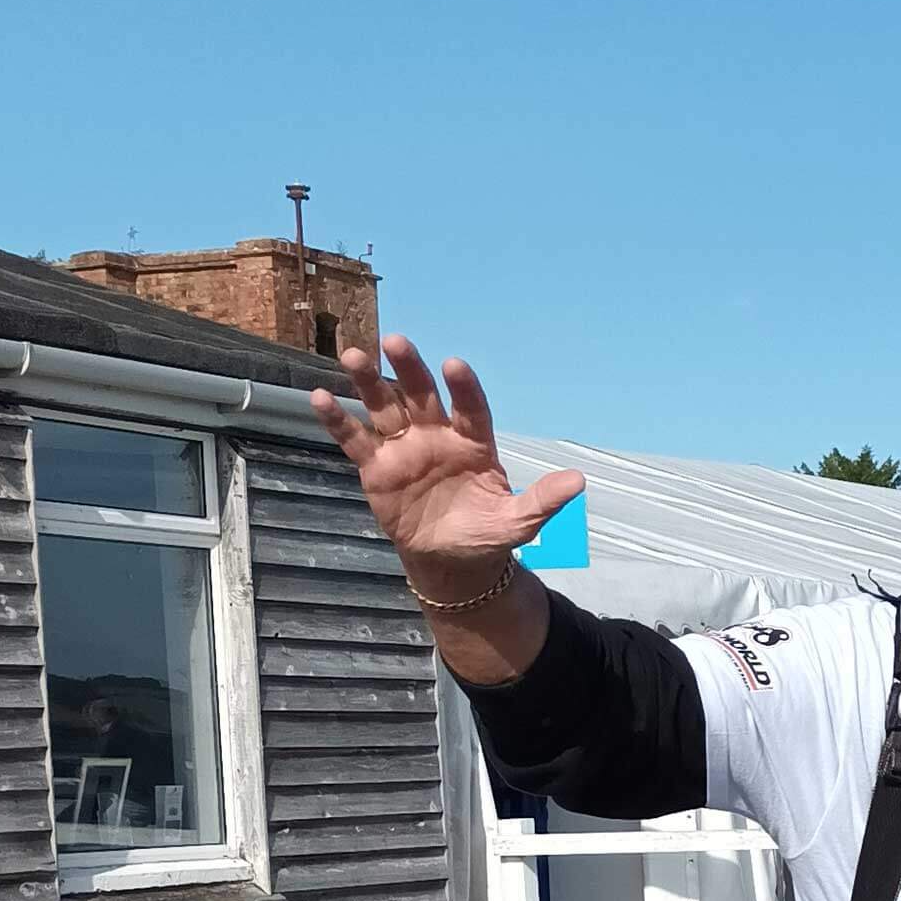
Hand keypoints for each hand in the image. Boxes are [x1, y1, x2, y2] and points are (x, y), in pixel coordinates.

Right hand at [310, 336, 584, 599]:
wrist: (450, 559)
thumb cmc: (486, 533)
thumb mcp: (518, 522)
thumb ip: (543, 501)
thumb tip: (579, 481)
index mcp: (473, 442)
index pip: (469, 409)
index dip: (463, 389)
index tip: (454, 366)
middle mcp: (437, 435)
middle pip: (421, 396)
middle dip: (409, 369)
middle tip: (395, 341)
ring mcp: (404, 448)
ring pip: (384, 407)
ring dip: (369, 382)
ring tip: (353, 356)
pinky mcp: (376, 467)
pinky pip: (355, 439)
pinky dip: (338, 420)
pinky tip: (321, 397)